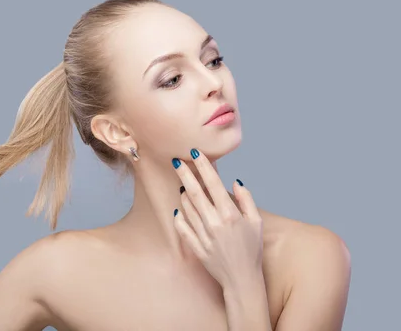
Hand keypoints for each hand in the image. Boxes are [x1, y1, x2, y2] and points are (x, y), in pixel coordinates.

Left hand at [172, 148, 262, 289]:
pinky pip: (182, 227)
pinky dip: (179, 216)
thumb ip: (246, 200)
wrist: (242, 279)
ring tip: (182, 184)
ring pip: (187, 207)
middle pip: (195, 192)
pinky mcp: (196, 247)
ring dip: (183, 193)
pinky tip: (178, 208)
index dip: (203, 166)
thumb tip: (234, 182)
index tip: (195, 153)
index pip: (213, 183)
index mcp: (230, 214)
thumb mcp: (256, 222)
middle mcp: (214, 222)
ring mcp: (203, 235)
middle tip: (176, 160)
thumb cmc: (252, 250)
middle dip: (184, 174)